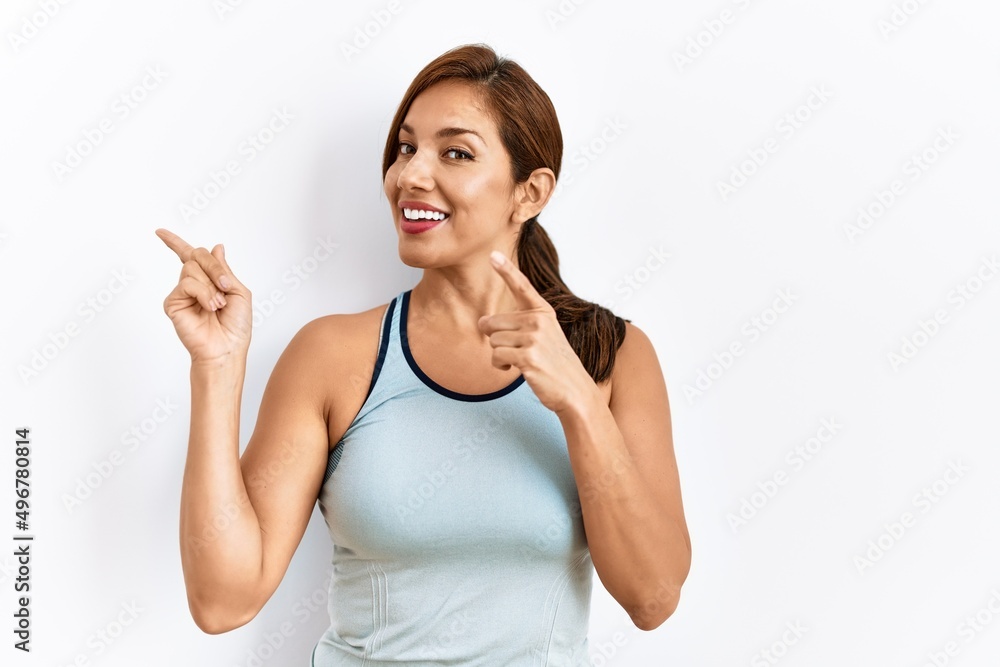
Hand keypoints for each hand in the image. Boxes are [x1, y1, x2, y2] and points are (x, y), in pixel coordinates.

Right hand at [156, 228, 251, 363]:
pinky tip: (209, 307)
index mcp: (208, 280)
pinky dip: (203, 293)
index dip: (175, 243)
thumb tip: (217, 247)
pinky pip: (186, 284)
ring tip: (218, 305)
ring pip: (191, 268)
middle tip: (226, 286)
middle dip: (214, 268)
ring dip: (211, 285)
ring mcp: (182, 294)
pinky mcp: (173, 303)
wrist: (228, 347)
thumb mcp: (239, 291)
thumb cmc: (236, 325)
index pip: (190, 256)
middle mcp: (193, 285)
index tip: (160, 232)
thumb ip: (224, 269)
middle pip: (197, 255)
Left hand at [477, 250, 593, 413]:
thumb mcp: (545, 336)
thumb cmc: (555, 364)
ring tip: (520, 361)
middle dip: (495, 338)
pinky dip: (500, 365)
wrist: (576, 391)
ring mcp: (534, 338)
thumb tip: (482, 322)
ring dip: (499, 355)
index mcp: (543, 313)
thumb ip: (519, 324)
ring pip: (492, 341)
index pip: (522, 287)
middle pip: (492, 322)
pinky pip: (496, 356)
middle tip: (515, 350)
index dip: (506, 270)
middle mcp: (539, 321)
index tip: (493, 254)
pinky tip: (517, 369)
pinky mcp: (528, 356)